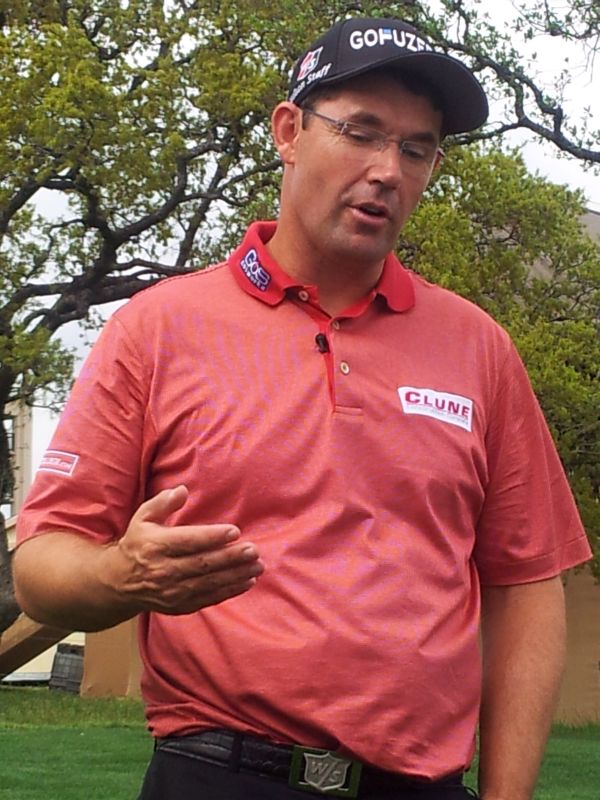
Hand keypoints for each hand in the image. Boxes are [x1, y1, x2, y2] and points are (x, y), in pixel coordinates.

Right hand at [101, 485, 263, 614]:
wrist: (119, 583)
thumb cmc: (137, 544)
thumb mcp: (142, 518)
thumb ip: (163, 503)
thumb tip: (182, 490)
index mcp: (155, 546)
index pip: (188, 541)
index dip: (212, 537)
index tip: (234, 531)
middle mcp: (164, 570)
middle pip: (202, 564)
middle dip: (230, 558)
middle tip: (253, 550)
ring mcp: (172, 591)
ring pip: (209, 583)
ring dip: (236, 575)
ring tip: (257, 566)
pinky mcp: (180, 606)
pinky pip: (208, 599)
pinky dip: (229, 591)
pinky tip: (247, 582)